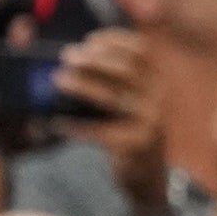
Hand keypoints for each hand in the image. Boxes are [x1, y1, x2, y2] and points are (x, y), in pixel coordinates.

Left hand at [53, 31, 169, 215]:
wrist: (149, 175)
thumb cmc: (132, 131)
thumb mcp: (136, 102)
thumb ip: (117, 81)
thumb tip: (77, 55)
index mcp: (159, 83)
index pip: (142, 52)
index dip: (116, 41)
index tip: (89, 40)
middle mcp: (159, 99)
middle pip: (126, 70)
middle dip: (93, 60)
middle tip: (67, 58)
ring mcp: (149, 122)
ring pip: (112, 97)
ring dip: (82, 86)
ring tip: (58, 81)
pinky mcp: (135, 144)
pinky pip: (100, 130)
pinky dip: (76, 125)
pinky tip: (57, 122)